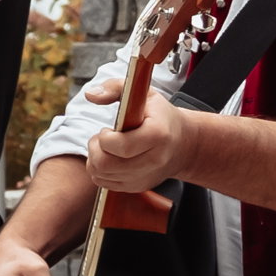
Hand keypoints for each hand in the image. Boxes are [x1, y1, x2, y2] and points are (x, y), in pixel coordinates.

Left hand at [83, 63, 196, 194]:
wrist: (184, 144)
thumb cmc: (160, 116)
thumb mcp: (144, 94)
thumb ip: (115, 88)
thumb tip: (91, 95)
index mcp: (158, 135)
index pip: (121, 146)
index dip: (105, 138)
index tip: (108, 129)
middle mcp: (153, 160)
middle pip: (106, 165)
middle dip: (95, 149)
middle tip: (103, 139)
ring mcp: (145, 176)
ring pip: (102, 176)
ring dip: (95, 159)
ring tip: (106, 147)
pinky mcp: (138, 186)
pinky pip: (105, 184)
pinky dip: (100, 171)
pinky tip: (111, 158)